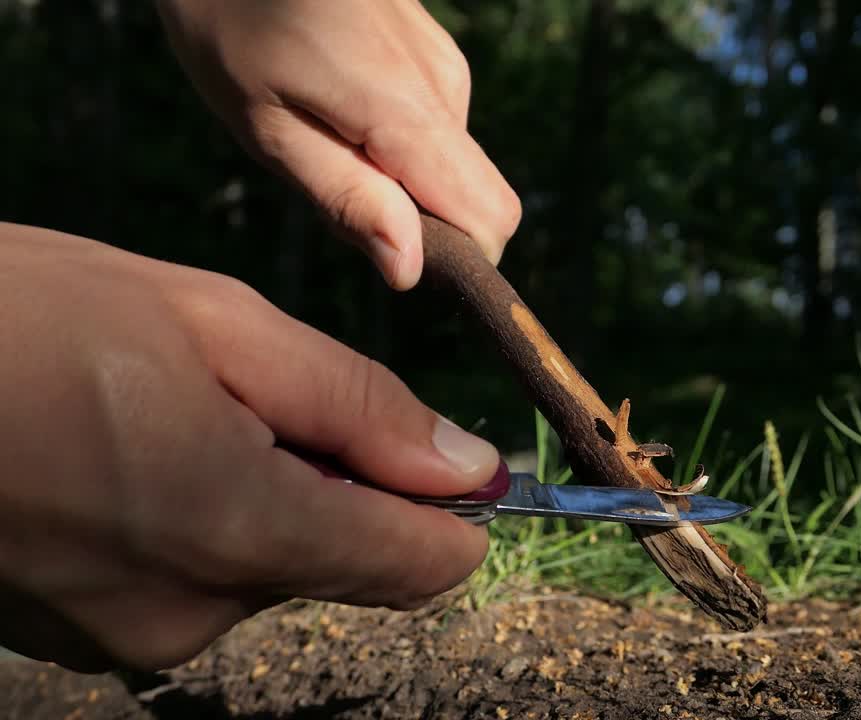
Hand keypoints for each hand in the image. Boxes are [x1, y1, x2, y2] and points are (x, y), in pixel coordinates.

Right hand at [0, 223, 495, 671]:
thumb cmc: (24, 318)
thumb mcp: (216, 323)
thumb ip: (361, 407)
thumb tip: (469, 469)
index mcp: (241, 531)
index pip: (422, 566)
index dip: (453, 509)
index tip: (447, 458)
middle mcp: (192, 612)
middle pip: (340, 557)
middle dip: (326, 476)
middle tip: (236, 387)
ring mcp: (126, 636)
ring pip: (262, 563)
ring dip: (250, 490)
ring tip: (154, 411)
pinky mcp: (79, 635)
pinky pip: (188, 576)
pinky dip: (186, 516)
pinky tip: (117, 451)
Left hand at [153, 0, 521, 288]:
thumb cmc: (228, 24)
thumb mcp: (266, 128)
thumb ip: (347, 199)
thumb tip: (411, 270)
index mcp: (408, 111)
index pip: (491, 219)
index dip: (456, 257)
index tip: (390, 255)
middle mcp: (447, 86)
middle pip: (482, 197)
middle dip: (424, 220)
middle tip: (337, 183)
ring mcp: (446, 63)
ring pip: (454, 164)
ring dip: (401, 175)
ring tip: (320, 126)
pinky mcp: (435, 51)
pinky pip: (440, 126)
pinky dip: (397, 140)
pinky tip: (335, 100)